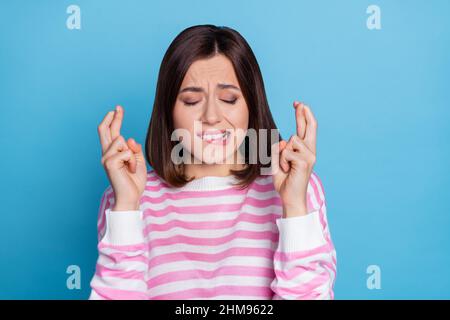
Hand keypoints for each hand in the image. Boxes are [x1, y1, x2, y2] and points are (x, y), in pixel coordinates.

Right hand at [98, 105, 147, 210]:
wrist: (131, 196)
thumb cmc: (134, 180)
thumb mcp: (138, 161)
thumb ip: (134, 149)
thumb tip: (129, 139)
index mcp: (113, 153)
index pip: (111, 132)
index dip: (114, 119)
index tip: (117, 109)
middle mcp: (106, 154)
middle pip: (105, 130)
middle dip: (112, 118)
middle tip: (118, 107)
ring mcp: (106, 158)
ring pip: (121, 140)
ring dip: (132, 154)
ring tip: (131, 166)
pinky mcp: (109, 163)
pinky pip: (125, 151)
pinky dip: (132, 160)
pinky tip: (129, 170)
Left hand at [271, 101, 316, 217]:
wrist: (291, 197)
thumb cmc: (285, 180)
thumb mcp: (279, 161)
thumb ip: (280, 150)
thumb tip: (282, 141)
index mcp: (305, 150)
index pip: (306, 128)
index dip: (303, 115)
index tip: (298, 104)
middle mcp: (311, 151)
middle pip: (309, 126)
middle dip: (303, 113)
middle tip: (298, 102)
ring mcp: (310, 155)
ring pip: (291, 140)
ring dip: (282, 153)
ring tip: (285, 166)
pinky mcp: (305, 161)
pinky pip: (287, 152)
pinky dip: (282, 161)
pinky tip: (287, 170)